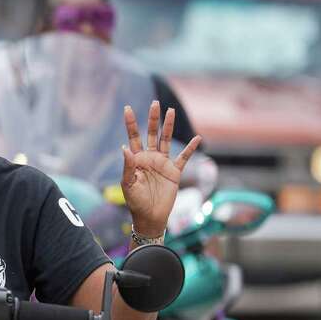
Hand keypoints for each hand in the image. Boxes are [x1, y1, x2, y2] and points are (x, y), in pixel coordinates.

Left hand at [121, 101, 201, 236]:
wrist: (150, 216)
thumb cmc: (135, 201)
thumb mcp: (128, 184)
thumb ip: (128, 166)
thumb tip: (124, 147)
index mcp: (136, 159)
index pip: (133, 137)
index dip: (131, 123)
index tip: (127, 108)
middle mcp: (150, 157)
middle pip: (152, 134)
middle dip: (153, 119)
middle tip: (155, 103)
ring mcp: (163, 163)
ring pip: (167, 140)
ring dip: (169, 126)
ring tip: (171, 110)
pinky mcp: (174, 172)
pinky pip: (184, 157)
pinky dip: (190, 148)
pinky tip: (197, 137)